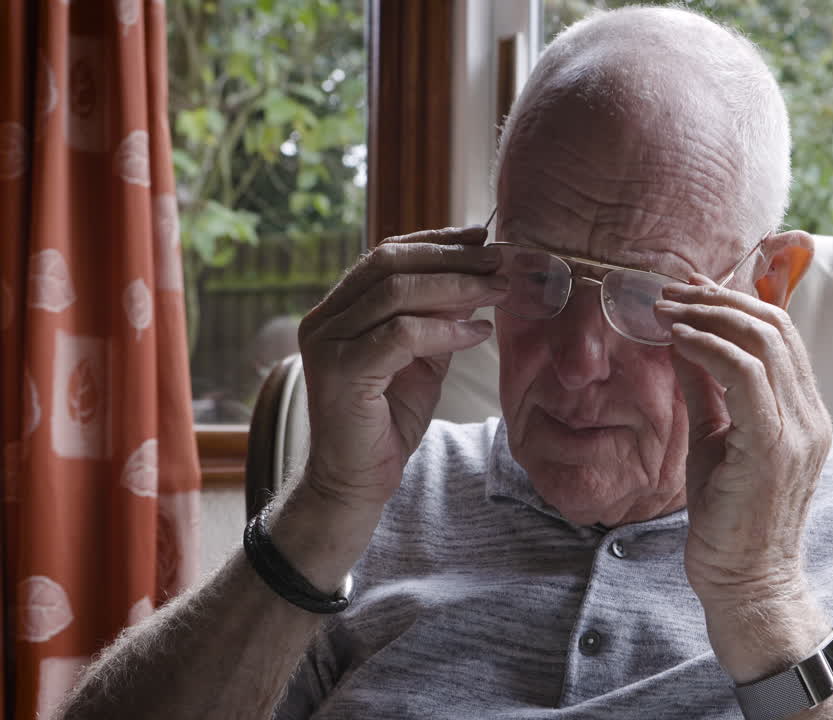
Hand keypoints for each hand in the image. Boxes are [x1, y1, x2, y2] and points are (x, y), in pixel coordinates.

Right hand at [295, 226, 507, 508]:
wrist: (356, 482)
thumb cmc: (387, 421)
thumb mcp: (422, 359)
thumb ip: (440, 319)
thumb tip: (479, 278)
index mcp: (339, 309)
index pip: (386, 254)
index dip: (436, 240)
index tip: (482, 236)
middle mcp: (325, 320)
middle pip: (390, 264)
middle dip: (451, 258)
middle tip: (499, 260)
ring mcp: (327, 344)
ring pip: (395, 294)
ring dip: (456, 287)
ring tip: (499, 291)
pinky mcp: (341, 373)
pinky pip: (401, 336)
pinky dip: (444, 330)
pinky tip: (477, 333)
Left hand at [655, 274, 832, 610]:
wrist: (746, 580)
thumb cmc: (728, 516)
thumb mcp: (715, 439)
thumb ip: (706, 390)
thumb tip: (681, 342)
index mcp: (804, 411)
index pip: (781, 334)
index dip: (736, 301)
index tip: (691, 288)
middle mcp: (811, 415)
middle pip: (776, 327)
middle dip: (719, 300)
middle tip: (673, 291)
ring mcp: (800, 430)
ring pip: (766, 342)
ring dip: (711, 316)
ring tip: (668, 309)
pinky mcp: (775, 447)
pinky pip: (748, 376)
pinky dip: (711, 348)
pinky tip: (679, 340)